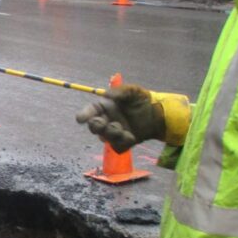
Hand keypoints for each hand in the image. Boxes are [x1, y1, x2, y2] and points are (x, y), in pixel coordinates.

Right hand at [75, 85, 190, 151]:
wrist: (155, 114)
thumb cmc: (141, 100)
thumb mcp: (133, 91)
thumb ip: (120, 91)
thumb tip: (107, 95)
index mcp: (102, 107)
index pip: (88, 112)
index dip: (83, 115)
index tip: (81, 119)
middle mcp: (104, 121)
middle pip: (93, 127)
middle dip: (96, 126)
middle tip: (103, 123)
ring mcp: (111, 133)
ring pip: (104, 138)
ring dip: (112, 134)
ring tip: (123, 130)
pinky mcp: (120, 143)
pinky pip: (117, 147)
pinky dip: (123, 143)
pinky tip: (132, 137)